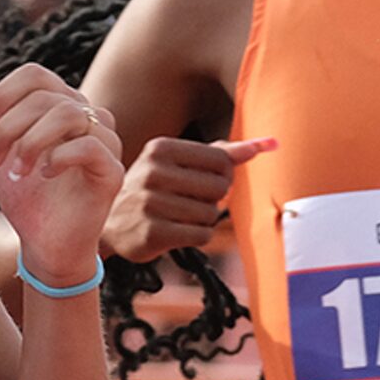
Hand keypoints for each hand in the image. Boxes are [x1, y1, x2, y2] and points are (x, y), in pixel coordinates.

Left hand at [0, 66, 123, 282]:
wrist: (48, 244)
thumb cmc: (28, 198)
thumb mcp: (7, 153)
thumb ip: (4, 120)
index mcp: (63, 107)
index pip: (35, 76)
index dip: (3, 94)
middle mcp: (89, 118)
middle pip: (45, 97)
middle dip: (8, 128)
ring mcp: (105, 144)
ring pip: (68, 114)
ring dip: (29, 143)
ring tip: (14, 173)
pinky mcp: (113, 172)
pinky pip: (88, 147)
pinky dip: (57, 158)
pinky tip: (42, 176)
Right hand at [104, 134, 275, 262]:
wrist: (109, 223)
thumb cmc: (155, 188)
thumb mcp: (180, 163)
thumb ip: (224, 152)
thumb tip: (271, 143)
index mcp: (161, 148)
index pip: (222, 160)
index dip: (223, 175)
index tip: (203, 181)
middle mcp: (152, 172)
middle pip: (219, 187)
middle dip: (213, 198)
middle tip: (188, 200)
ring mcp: (150, 203)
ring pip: (211, 214)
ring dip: (203, 219)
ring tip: (178, 216)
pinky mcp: (153, 233)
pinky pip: (201, 235)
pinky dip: (197, 236)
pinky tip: (177, 231)